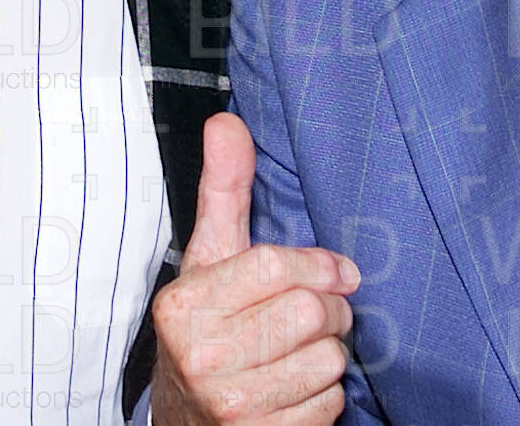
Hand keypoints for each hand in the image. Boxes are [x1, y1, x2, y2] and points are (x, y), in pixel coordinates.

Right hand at [150, 113, 358, 423]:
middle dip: (329, 312)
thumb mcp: (210, 258)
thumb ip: (224, 191)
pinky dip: (325, 397)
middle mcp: (201, 358)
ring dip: (328, 355)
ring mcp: (231, 406)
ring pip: (327, 361)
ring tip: (300, 352)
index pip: (276, 267)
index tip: (334, 271)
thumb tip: (226, 122)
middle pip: (310, 314)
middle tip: (317, 315)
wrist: (187, 420)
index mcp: (184, 305)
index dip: (318, 266)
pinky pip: (329, 405)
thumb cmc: (207, 327)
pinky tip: (296, 390)